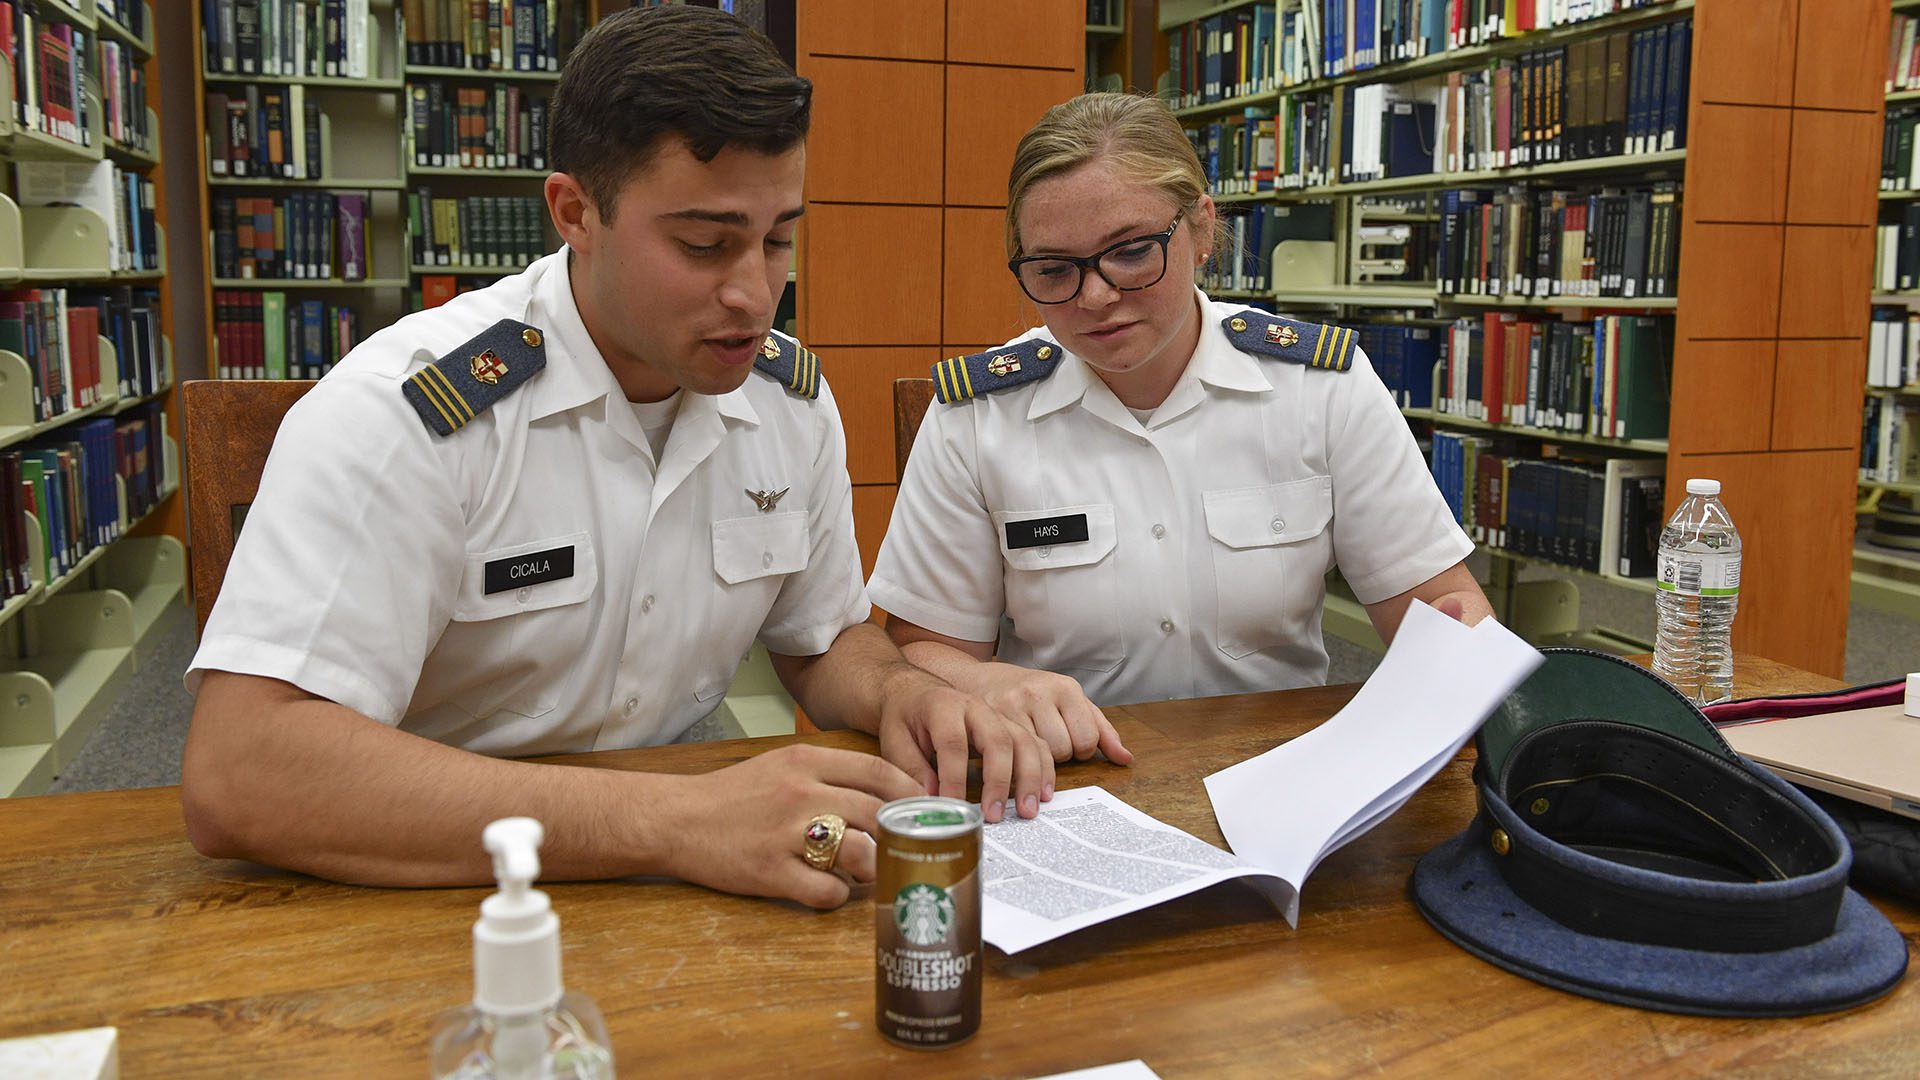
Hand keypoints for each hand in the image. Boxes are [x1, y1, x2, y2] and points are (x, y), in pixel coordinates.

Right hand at [663, 744, 922, 908]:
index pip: (876, 771)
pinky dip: (838, 895)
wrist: (676, 819)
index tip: (923, 809)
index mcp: (804, 761)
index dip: (908, 792)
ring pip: (857, 852)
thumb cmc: (733, 795)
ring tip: (868, 871)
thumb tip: (881, 793)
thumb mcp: (781, 766)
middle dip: (897, 834)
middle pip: (874, 813)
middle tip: (904, 848)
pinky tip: (831, 890)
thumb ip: (827, 773)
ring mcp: (785, 834)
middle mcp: (799, 794)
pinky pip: (825, 890)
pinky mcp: (770, 872)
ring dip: (872, 867)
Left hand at [875, 666, 1053, 823]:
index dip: (953, 777)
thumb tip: (932, 801)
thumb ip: (911, 769)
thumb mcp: (894, 739)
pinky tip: (1043, 794)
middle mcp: (976, 707)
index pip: (953, 743)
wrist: (916, 691)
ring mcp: (998, 715)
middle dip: (999, 780)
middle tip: (994, 815)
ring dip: (1030, 777)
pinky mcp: (1010, 726)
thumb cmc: (905, 718)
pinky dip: (1043, 769)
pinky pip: (1035, 743)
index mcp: (942, 706)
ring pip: (1023, 741)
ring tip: (1027, 810)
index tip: (952, 807)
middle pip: (997, 739)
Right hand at [964, 663, 1132, 767]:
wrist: (982, 680)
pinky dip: (1016, 758)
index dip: (1081, 749)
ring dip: (1037, 757)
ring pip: (1038, 753)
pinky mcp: (990, 718)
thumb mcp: (1069, 704)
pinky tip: (1012, 746)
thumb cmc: (1034, 696)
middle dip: (1059, 754)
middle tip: (1047, 741)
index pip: (1086, 738)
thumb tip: (1126, 759)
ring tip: (1030, 743)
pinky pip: (1013, 754)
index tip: (1069, 742)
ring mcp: (1012, 704)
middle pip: (1063, 749)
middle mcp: (1039, 692)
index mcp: (1065, 687)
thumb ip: (1100, 730)